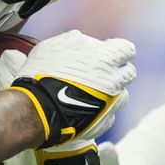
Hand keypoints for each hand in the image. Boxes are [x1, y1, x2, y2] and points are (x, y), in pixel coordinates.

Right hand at [8, 30, 135, 146]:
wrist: (35, 112)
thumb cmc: (41, 76)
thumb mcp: (51, 47)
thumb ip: (73, 40)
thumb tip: (83, 40)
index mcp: (104, 60)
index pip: (126, 49)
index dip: (115, 49)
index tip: (105, 51)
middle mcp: (114, 82)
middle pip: (128, 73)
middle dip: (116, 70)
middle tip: (98, 72)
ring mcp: (111, 105)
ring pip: (122, 95)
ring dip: (112, 91)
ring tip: (91, 92)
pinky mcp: (104, 124)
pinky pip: (109, 114)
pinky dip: (101, 110)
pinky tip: (85, 108)